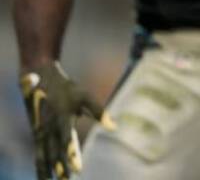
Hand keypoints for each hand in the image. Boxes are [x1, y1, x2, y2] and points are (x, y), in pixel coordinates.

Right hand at [20, 61, 110, 178]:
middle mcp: (49, 127)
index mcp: (61, 118)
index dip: (72, 154)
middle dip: (61, 167)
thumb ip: (99, 112)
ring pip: (44, 155)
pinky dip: (40, 166)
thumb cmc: (67, 88)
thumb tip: (114, 127)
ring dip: (50, 169)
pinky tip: (45, 178)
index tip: (77, 168)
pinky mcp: (37, 134)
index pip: (67, 140)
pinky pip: (38, 153)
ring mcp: (40, 131)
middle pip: (55, 152)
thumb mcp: (84, 96)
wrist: (40, 78)